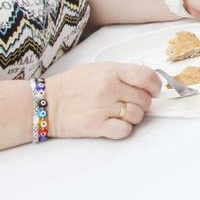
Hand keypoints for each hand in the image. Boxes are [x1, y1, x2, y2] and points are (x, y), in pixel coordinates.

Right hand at [44, 62, 160, 138]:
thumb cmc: (72, 85)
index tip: (154, 91)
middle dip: (143, 104)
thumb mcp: (97, 69)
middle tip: (131, 104)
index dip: (155, 86)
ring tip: (120, 114)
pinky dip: (123, 129)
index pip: (147, 76)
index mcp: (111, 71)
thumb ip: (122, 73)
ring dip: (133, 117)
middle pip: (144, 99)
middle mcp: (109, 88)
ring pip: (137, 115)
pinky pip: (124, 130)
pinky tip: (114, 124)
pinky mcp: (96, 126)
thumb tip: (147, 83)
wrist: (45, 102)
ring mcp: (103, 107)